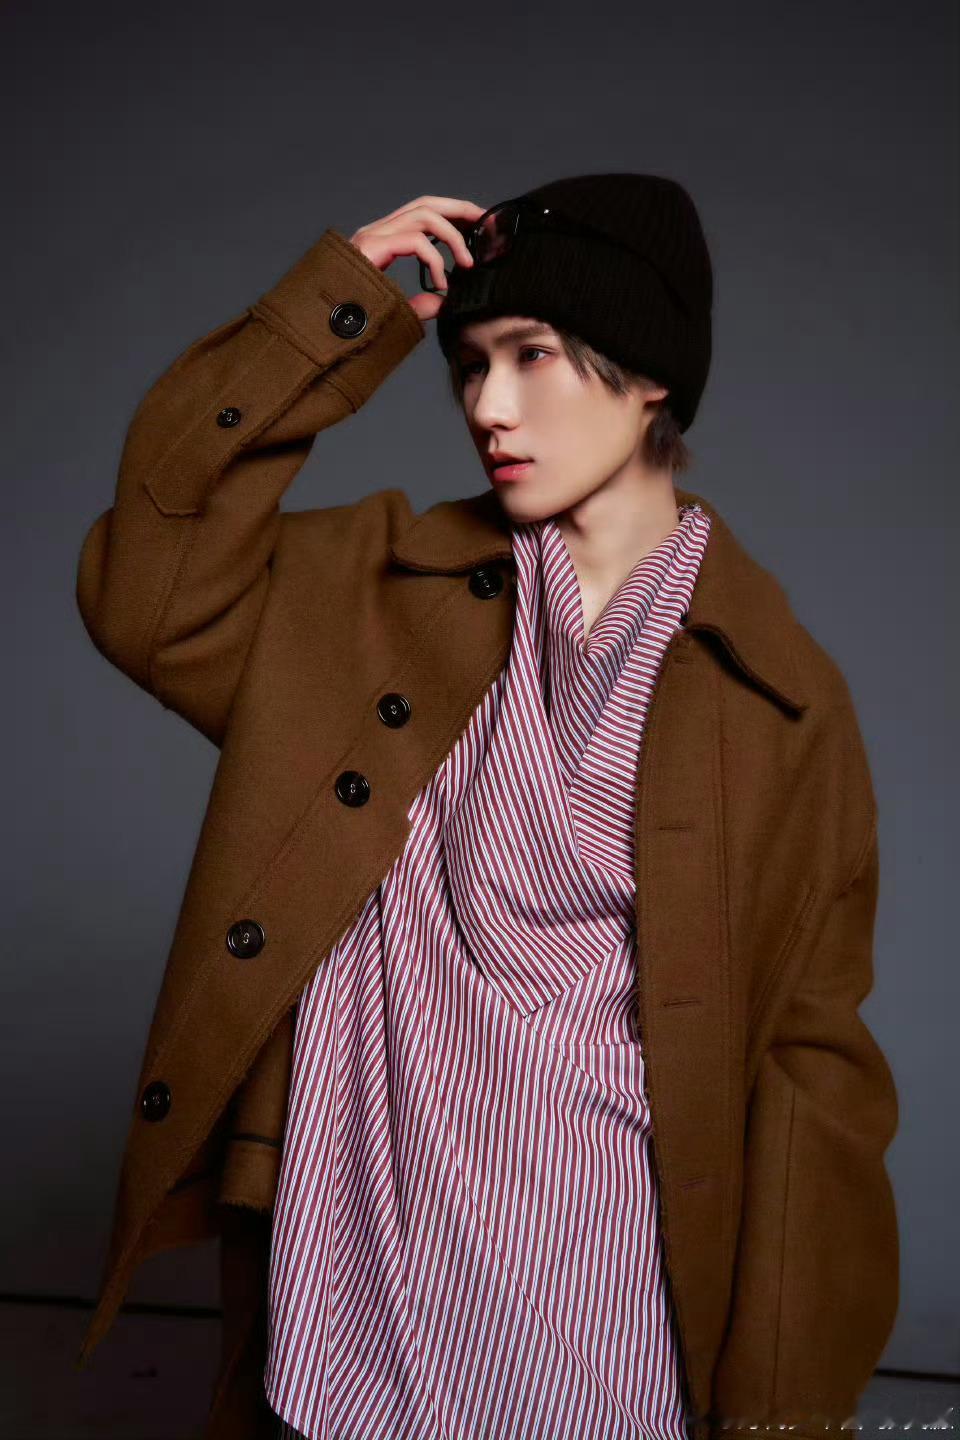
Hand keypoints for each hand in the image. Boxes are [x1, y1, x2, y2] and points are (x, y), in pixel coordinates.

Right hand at [349, 195, 486, 322]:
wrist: (322, 329)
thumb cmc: (352, 321)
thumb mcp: (396, 311)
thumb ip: (418, 305)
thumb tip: (442, 304)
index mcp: (383, 241)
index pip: (423, 213)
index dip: (452, 214)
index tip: (478, 227)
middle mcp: (377, 232)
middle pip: (426, 203)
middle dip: (460, 210)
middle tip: (486, 226)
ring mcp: (372, 237)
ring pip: (423, 214)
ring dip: (453, 236)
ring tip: (468, 263)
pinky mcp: (372, 248)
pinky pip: (415, 240)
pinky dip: (435, 259)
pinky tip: (441, 283)